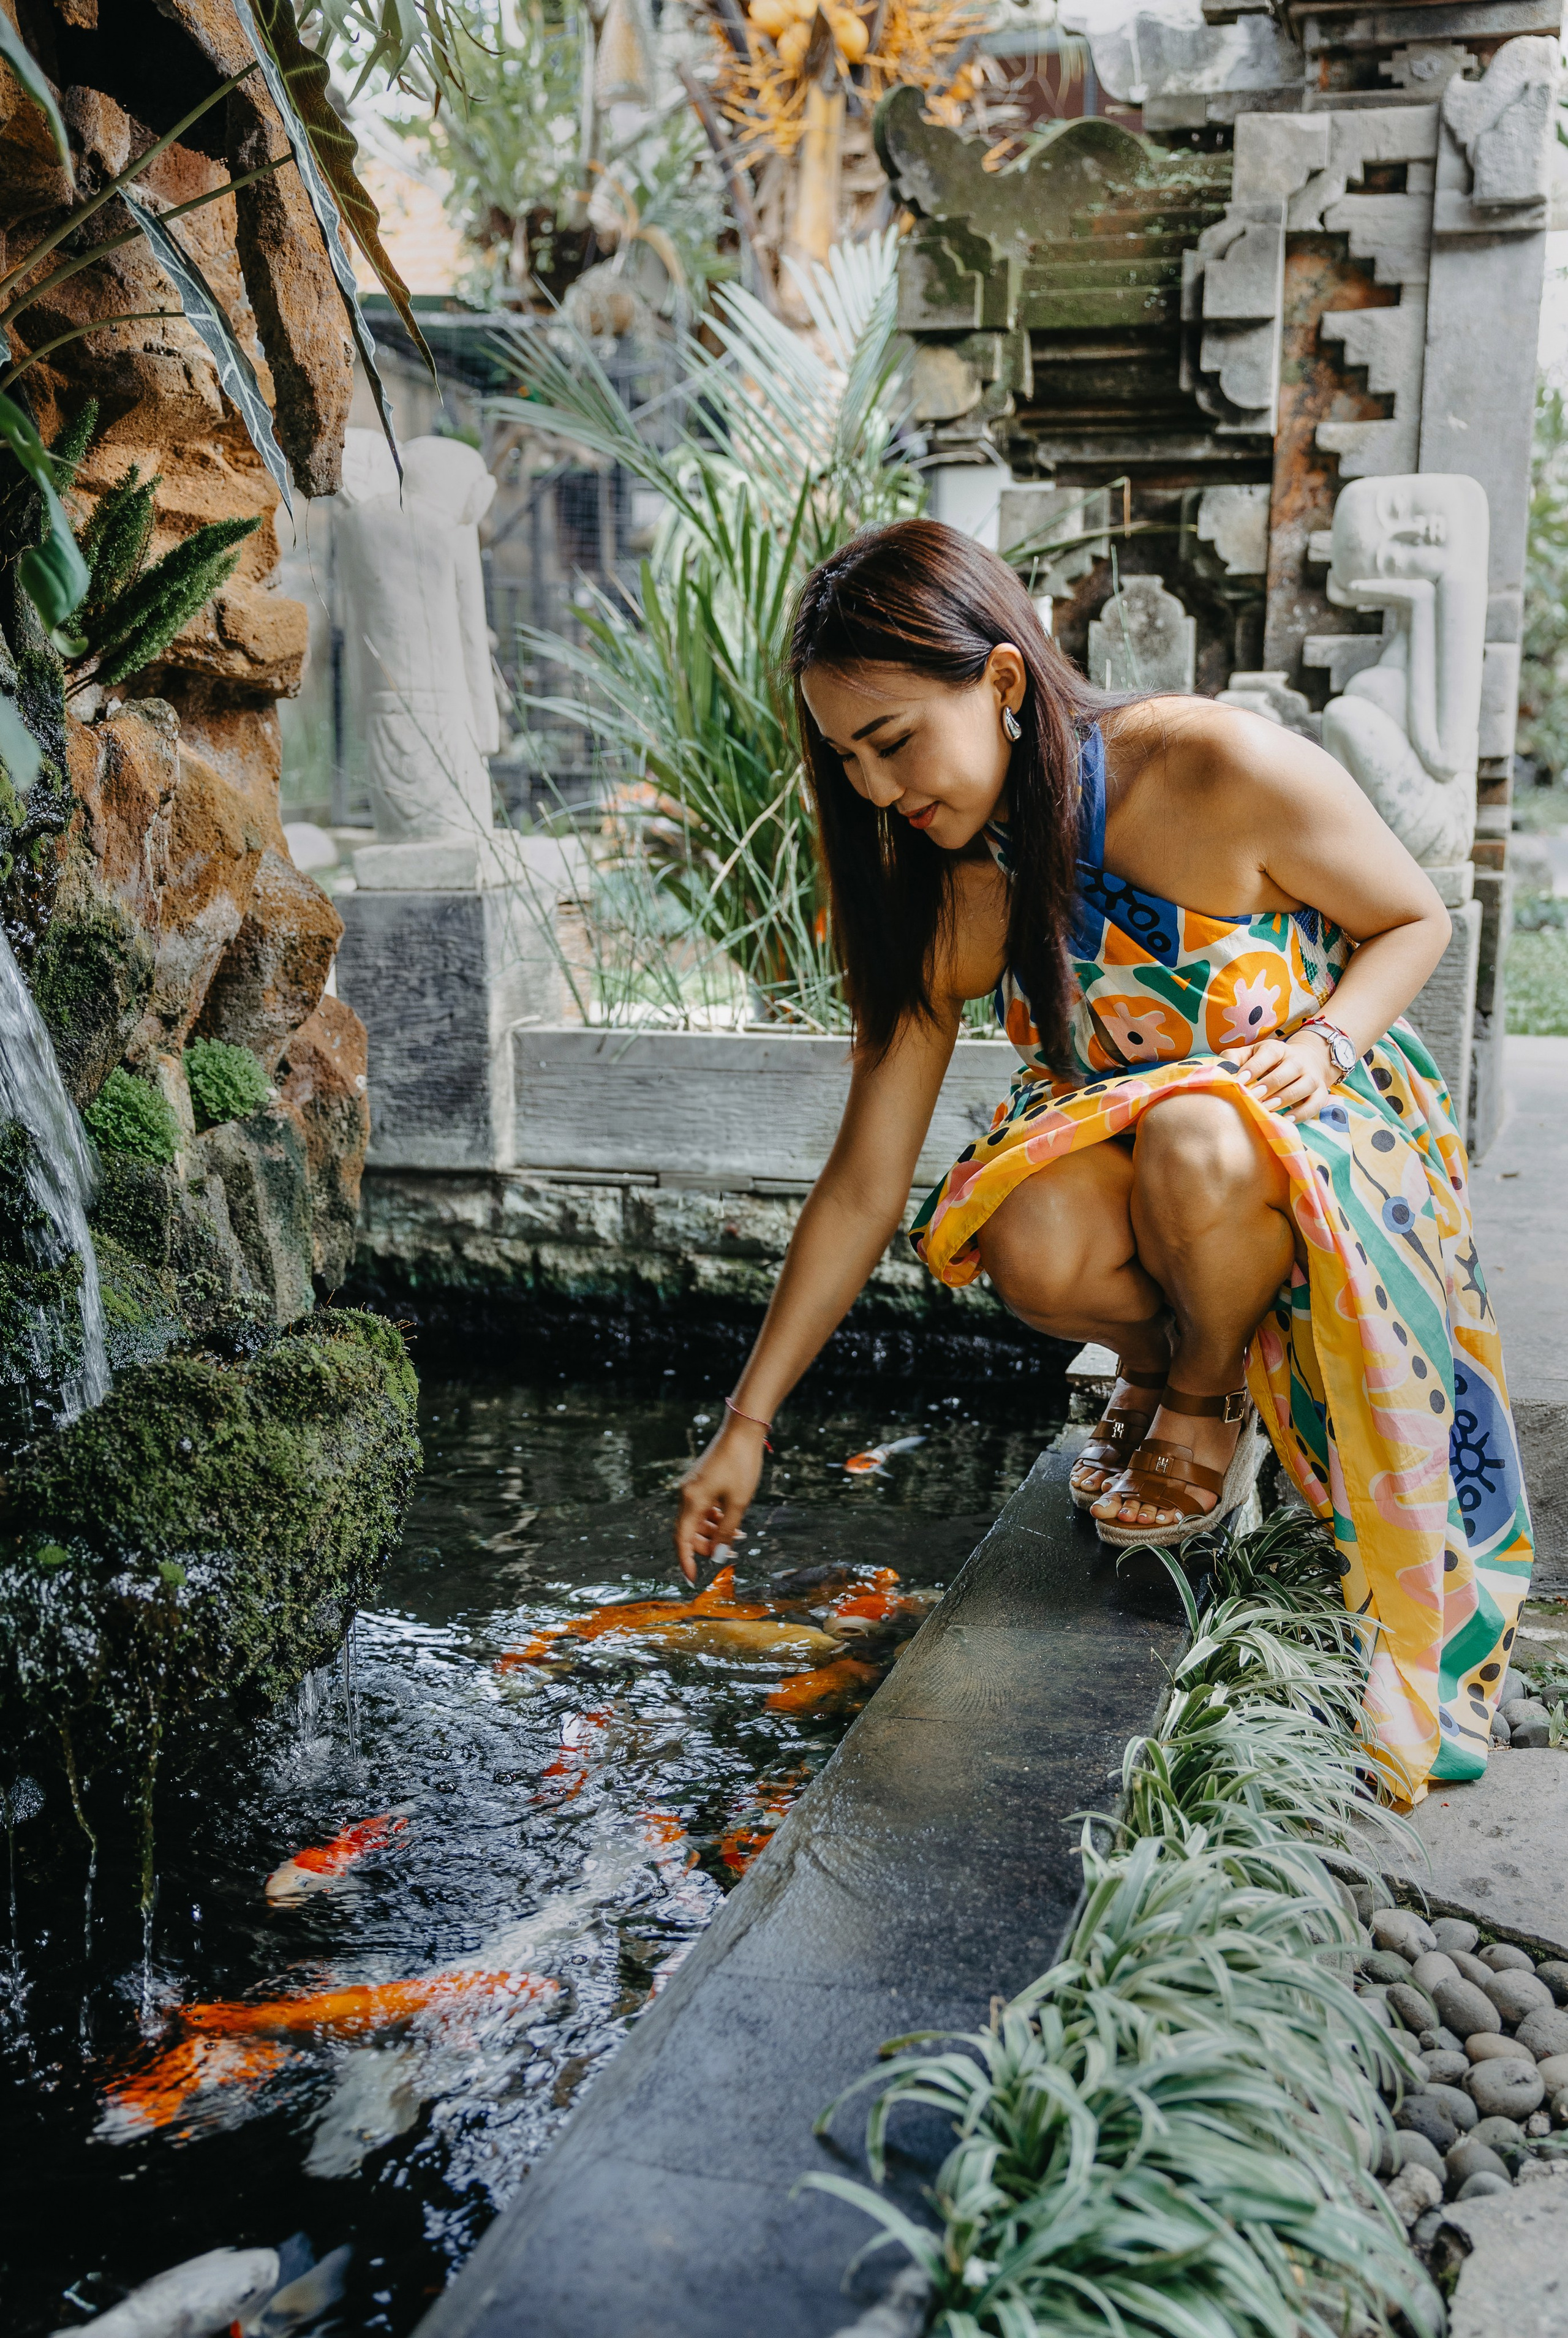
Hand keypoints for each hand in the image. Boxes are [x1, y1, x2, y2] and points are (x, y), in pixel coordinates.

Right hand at [673, 1418, 766, 1582]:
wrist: (742, 1431)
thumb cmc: (741, 1466)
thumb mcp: (738, 1504)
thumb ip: (726, 1533)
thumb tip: (717, 1556)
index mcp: (691, 1502)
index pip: (682, 1540)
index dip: (686, 1561)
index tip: (693, 1579)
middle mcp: (686, 1495)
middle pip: (689, 1532)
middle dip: (708, 1547)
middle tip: (731, 1553)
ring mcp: (692, 1486)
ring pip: (697, 1520)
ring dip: (714, 1532)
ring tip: (739, 1538)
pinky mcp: (701, 1480)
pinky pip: (703, 1507)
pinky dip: (715, 1518)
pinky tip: (732, 1521)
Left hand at [1235, 1031, 1333, 1122]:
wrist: (1305, 1060)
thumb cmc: (1269, 1061)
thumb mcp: (1251, 1054)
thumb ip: (1234, 1058)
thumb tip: (1221, 1070)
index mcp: (1278, 1049)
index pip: (1268, 1054)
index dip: (1254, 1067)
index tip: (1239, 1081)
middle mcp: (1297, 1060)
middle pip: (1287, 1071)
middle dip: (1268, 1085)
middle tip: (1252, 1097)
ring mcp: (1311, 1076)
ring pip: (1304, 1086)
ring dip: (1285, 1098)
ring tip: (1266, 1108)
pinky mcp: (1320, 1092)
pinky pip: (1315, 1103)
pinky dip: (1303, 1113)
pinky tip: (1288, 1119)